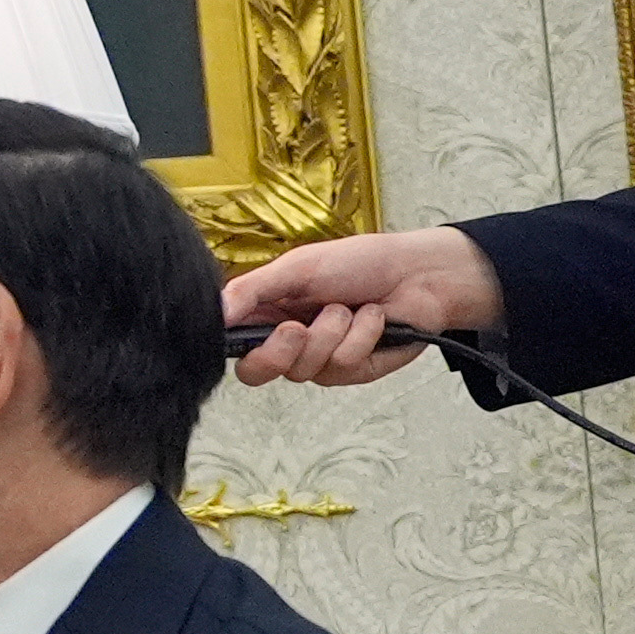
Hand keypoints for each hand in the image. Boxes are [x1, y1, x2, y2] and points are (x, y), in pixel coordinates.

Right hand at [222, 228, 498, 385]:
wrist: (419, 275)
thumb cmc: (360, 262)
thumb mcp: (297, 267)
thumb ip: (251, 290)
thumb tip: (216, 311)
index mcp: (266, 314)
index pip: (232, 346)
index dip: (238, 347)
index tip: (257, 330)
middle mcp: (288, 341)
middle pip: (259, 371)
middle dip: (282, 351)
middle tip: (298, 327)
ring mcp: (321, 358)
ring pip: (306, 369)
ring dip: (332, 333)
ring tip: (348, 308)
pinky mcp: (354, 370)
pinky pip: (344, 366)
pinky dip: (361, 337)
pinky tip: (372, 319)